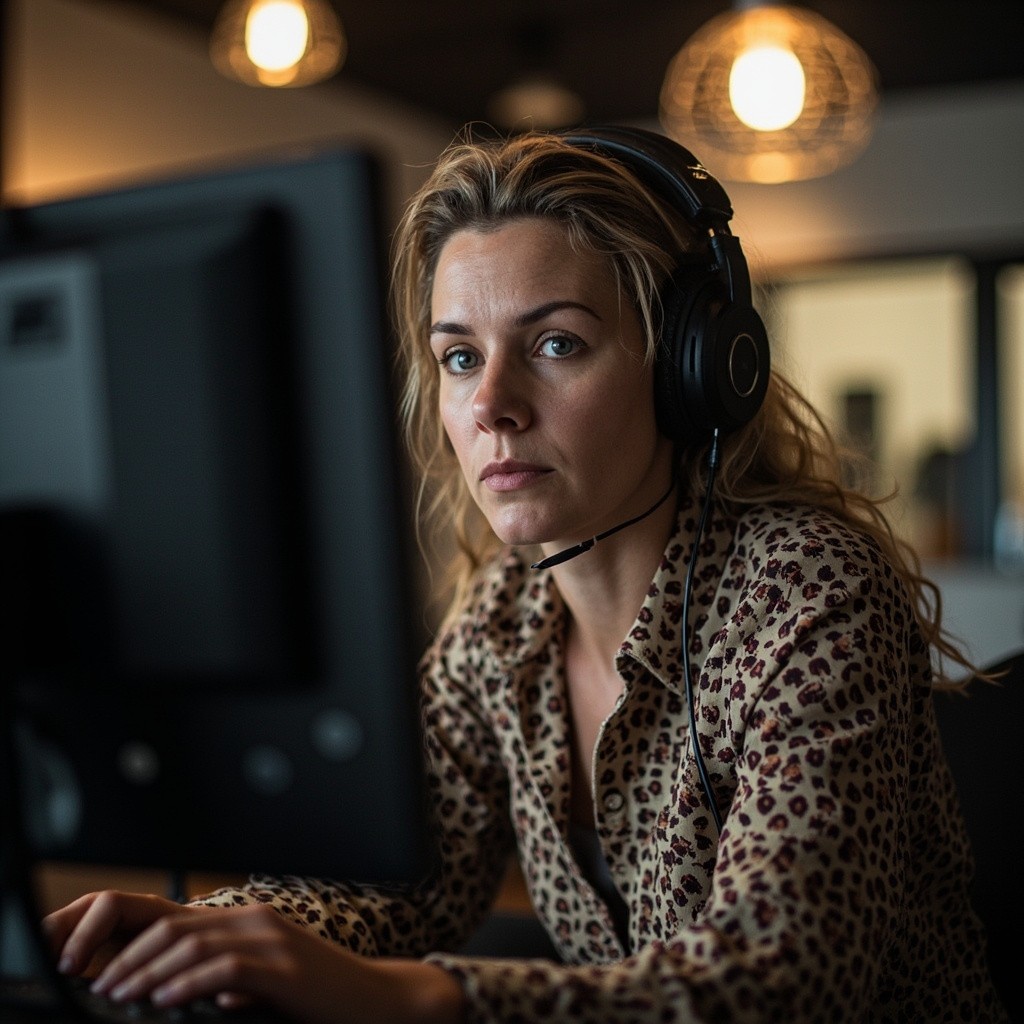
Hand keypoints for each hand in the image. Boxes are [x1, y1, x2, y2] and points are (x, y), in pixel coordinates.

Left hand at [45, 892, 462, 1023]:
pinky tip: (164, 1001)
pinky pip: (225, 968)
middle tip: (100, 987)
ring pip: (193, 945)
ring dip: (149, 972)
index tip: (104, 973)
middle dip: (130, 957)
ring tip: (120, 995)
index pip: (177, 921)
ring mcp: (271, 940)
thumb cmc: (318, 995)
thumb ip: (228, 977)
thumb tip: (177, 989)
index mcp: (248, 921)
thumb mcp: (265, 981)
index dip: (134, 944)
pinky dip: (188, 984)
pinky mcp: (283, 967)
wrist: (375, 998)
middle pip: (176, 929)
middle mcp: (256, 921)